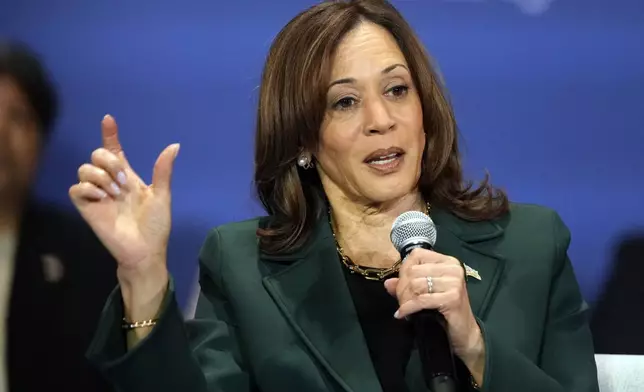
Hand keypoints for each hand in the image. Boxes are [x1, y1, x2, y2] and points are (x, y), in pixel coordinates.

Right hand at [69, 115, 178, 285]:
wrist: (145, 250)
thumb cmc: (155, 226)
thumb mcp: (162, 195)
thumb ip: (163, 171)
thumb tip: (174, 145)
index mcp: (128, 177)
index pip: (114, 150)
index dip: (110, 134)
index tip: (109, 119)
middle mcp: (110, 182)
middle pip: (96, 154)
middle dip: (108, 161)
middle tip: (123, 182)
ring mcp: (97, 195)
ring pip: (84, 168)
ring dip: (100, 176)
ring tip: (115, 194)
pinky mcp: (86, 207)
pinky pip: (76, 188)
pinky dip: (88, 189)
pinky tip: (102, 199)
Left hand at [384, 248, 484, 377]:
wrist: (464, 332)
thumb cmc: (445, 310)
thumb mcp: (426, 293)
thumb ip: (407, 285)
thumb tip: (388, 283)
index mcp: (447, 262)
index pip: (416, 255)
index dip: (403, 269)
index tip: (401, 285)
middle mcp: (453, 268)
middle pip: (413, 271)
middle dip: (402, 288)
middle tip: (401, 301)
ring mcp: (454, 282)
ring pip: (415, 284)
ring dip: (404, 299)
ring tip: (404, 308)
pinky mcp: (453, 298)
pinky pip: (421, 300)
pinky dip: (408, 308)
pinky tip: (403, 314)